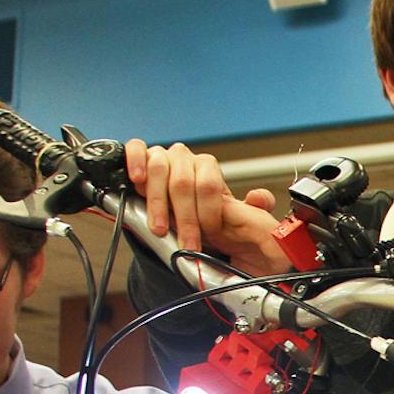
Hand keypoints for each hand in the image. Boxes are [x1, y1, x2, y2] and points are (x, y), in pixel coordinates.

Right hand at [122, 139, 288, 274]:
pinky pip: (135, 149)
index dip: (208, 212)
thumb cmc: (199, 213)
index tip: (209, 235)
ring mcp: (161, 156)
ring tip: (160, 228)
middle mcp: (184, 159)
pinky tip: (137, 180)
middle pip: (183, 182)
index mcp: (207, 167)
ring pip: (159, 169)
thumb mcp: (228, 215)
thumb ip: (251, 208)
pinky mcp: (138, 157)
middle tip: (187, 245)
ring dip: (158, 202)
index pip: (209, 185)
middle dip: (185, 218)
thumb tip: (258, 198)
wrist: (171, 212)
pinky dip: (136, 161)